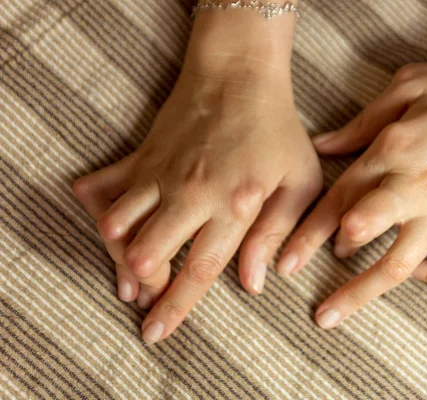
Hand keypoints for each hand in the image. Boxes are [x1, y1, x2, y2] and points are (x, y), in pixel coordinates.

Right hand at [72, 8, 321, 342]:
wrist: (239, 76)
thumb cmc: (277, 131)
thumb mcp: (298, 182)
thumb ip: (278, 233)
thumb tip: (255, 282)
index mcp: (234, 205)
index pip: (200, 269)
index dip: (176, 307)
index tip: (157, 332)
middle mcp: (190, 193)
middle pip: (149, 254)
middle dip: (144, 285)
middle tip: (148, 295)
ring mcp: (161, 173)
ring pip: (119, 226)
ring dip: (119, 254)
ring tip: (132, 270)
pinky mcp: (142, 157)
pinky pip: (105, 189)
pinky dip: (100, 210)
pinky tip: (112, 222)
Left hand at [277, 49, 426, 329]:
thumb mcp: (410, 85)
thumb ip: (362, 121)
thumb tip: (322, 145)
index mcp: (393, 151)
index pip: (338, 196)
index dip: (307, 230)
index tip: (283, 258)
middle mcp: (415, 189)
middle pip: (360, 235)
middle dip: (321, 259)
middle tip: (289, 274)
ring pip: (398, 266)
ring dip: (360, 293)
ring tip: (330, 316)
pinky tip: (422, 273)